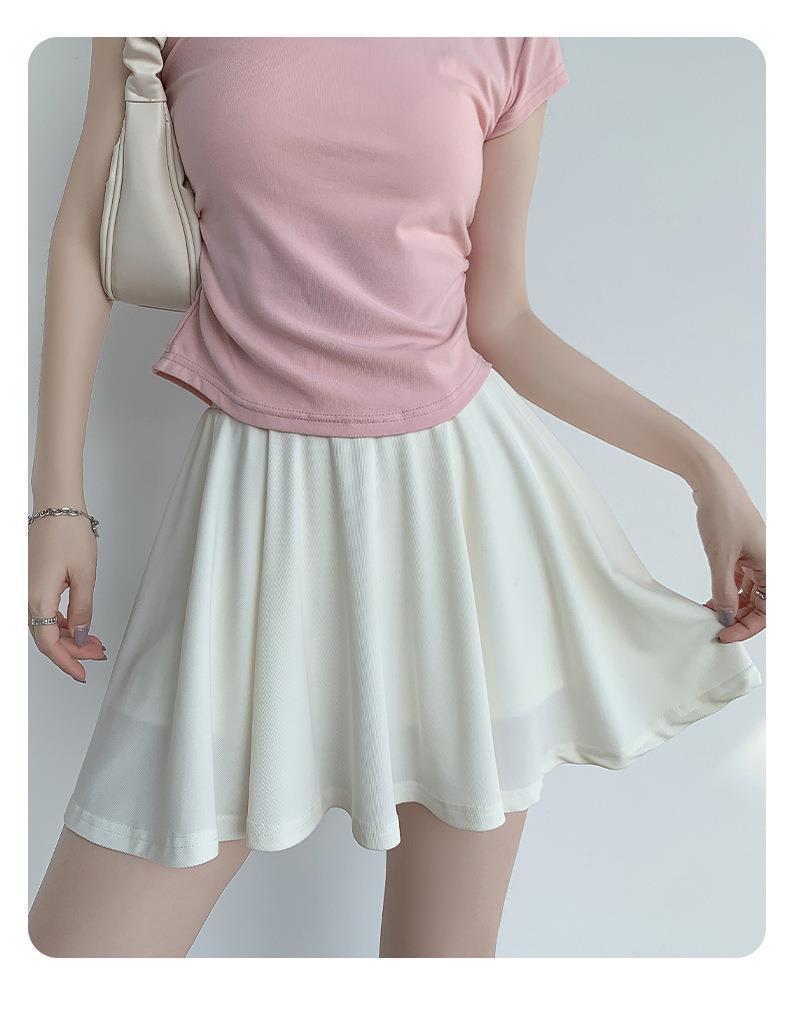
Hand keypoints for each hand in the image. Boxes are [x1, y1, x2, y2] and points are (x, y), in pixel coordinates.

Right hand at [28, 513, 105, 680]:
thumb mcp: (85, 575)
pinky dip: (61, 621)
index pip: (49, 643)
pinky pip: (44, 611)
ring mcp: (26, 589)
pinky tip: (78, 625)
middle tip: (97, 654)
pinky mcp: (31, 582)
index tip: (82, 672)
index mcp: (37, 598)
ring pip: (44, 625)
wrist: (56, 506)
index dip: (66, 661)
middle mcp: (26, 596)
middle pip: (45, 637)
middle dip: (72, 650)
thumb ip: (83, 609)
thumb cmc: (68, 532)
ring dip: (68, 637)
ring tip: (93, 641)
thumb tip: (81, 635)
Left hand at [692, 473, 765, 642]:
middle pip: (759, 604)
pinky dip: (724, 592)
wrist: (712, 485)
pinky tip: (709, 601)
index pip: (768, 610)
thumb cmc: (724, 513)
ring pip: (747, 594)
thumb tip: (726, 618)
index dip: (747, 627)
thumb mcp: (721, 558)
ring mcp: (755, 558)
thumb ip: (724, 591)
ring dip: (730, 606)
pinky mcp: (740, 553)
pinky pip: (736, 581)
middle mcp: (769, 564)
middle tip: (714, 629)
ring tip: (708, 616)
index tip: (724, 635)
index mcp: (774, 565)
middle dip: (738, 619)